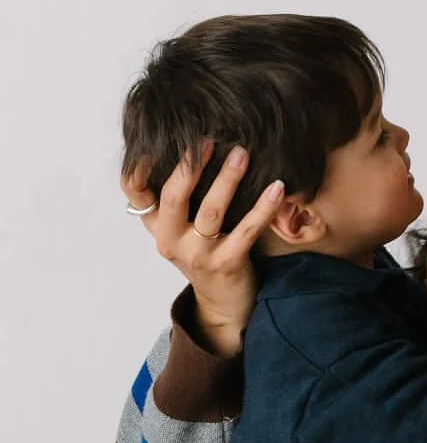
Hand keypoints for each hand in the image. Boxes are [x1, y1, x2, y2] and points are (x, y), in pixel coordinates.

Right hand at [123, 142, 280, 355]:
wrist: (223, 304)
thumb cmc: (204, 253)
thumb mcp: (181, 228)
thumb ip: (176, 197)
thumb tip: (189, 143)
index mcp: (157, 225)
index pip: (133, 193)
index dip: (138, 166)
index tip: (155, 139)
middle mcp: (170, 239)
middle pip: (173, 196)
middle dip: (190, 165)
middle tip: (208, 138)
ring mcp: (197, 254)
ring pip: (211, 211)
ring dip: (228, 179)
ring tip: (242, 153)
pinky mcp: (226, 264)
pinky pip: (246, 230)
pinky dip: (263, 207)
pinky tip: (277, 188)